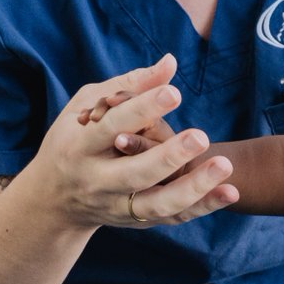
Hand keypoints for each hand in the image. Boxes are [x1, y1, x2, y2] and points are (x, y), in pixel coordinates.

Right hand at [37, 54, 235, 229]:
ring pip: (157, 204)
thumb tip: (171, 62)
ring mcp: (117, 205)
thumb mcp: (88, 105)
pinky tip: (230, 192)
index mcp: (81, 145)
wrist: (53, 199)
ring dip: (193, 189)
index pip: (112, 126)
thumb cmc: (74, 137)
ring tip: (224, 166)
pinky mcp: (135, 220)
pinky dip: (202, 207)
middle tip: (201, 136)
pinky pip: (172, 217)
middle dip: (168, 156)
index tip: (174, 92)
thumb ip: (130, 85)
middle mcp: (97, 181)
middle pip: (135, 174)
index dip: (142, 109)